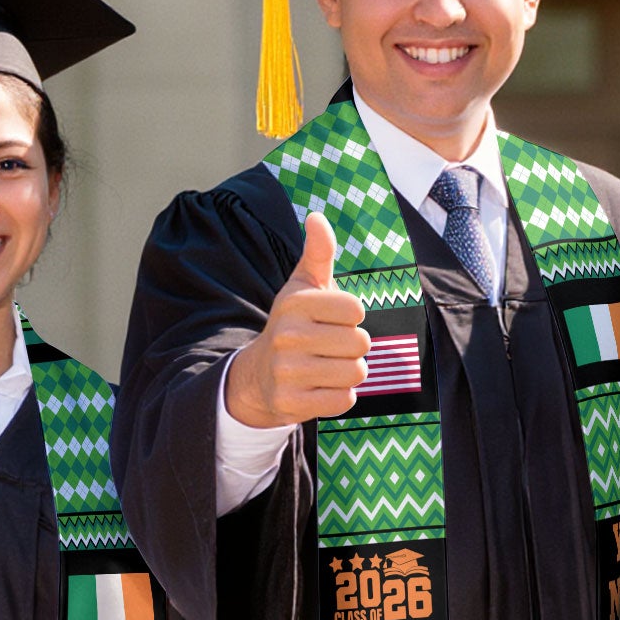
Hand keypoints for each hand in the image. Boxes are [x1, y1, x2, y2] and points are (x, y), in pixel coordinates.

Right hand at [223, 211, 370, 427]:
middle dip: (354, 347)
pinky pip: (344, 401)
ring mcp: (287, 372)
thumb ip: (318, 252)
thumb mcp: (303, 286)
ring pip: (356, 372)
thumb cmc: (294, 324)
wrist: (259, 374)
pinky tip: (321, 387)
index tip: (332, 319)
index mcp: (295, 303)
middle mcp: (288, 335)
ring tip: (328, 366)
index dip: (352, 316)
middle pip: (360, 343)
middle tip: (331, 346)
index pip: (356, 309)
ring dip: (350, 372)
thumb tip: (317, 216)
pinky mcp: (292, 403)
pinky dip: (341, 396)